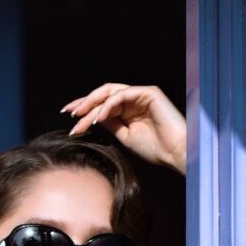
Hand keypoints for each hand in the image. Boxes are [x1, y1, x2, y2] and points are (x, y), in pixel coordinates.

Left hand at [62, 83, 186, 175]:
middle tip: (69, 113)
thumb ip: (111, 124)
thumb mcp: (126, 137)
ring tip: (80, 117)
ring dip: (93, 104)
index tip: (70, 118)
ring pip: (110, 93)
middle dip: (84, 103)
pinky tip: (98, 118)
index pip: (102, 104)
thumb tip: (92, 117)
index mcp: (129, 109)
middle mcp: (134, 98)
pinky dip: (108, 105)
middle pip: (103, 95)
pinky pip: (122, 95)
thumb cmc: (156, 149)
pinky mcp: (148, 93)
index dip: (85, 109)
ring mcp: (141, 94)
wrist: (176, 153)